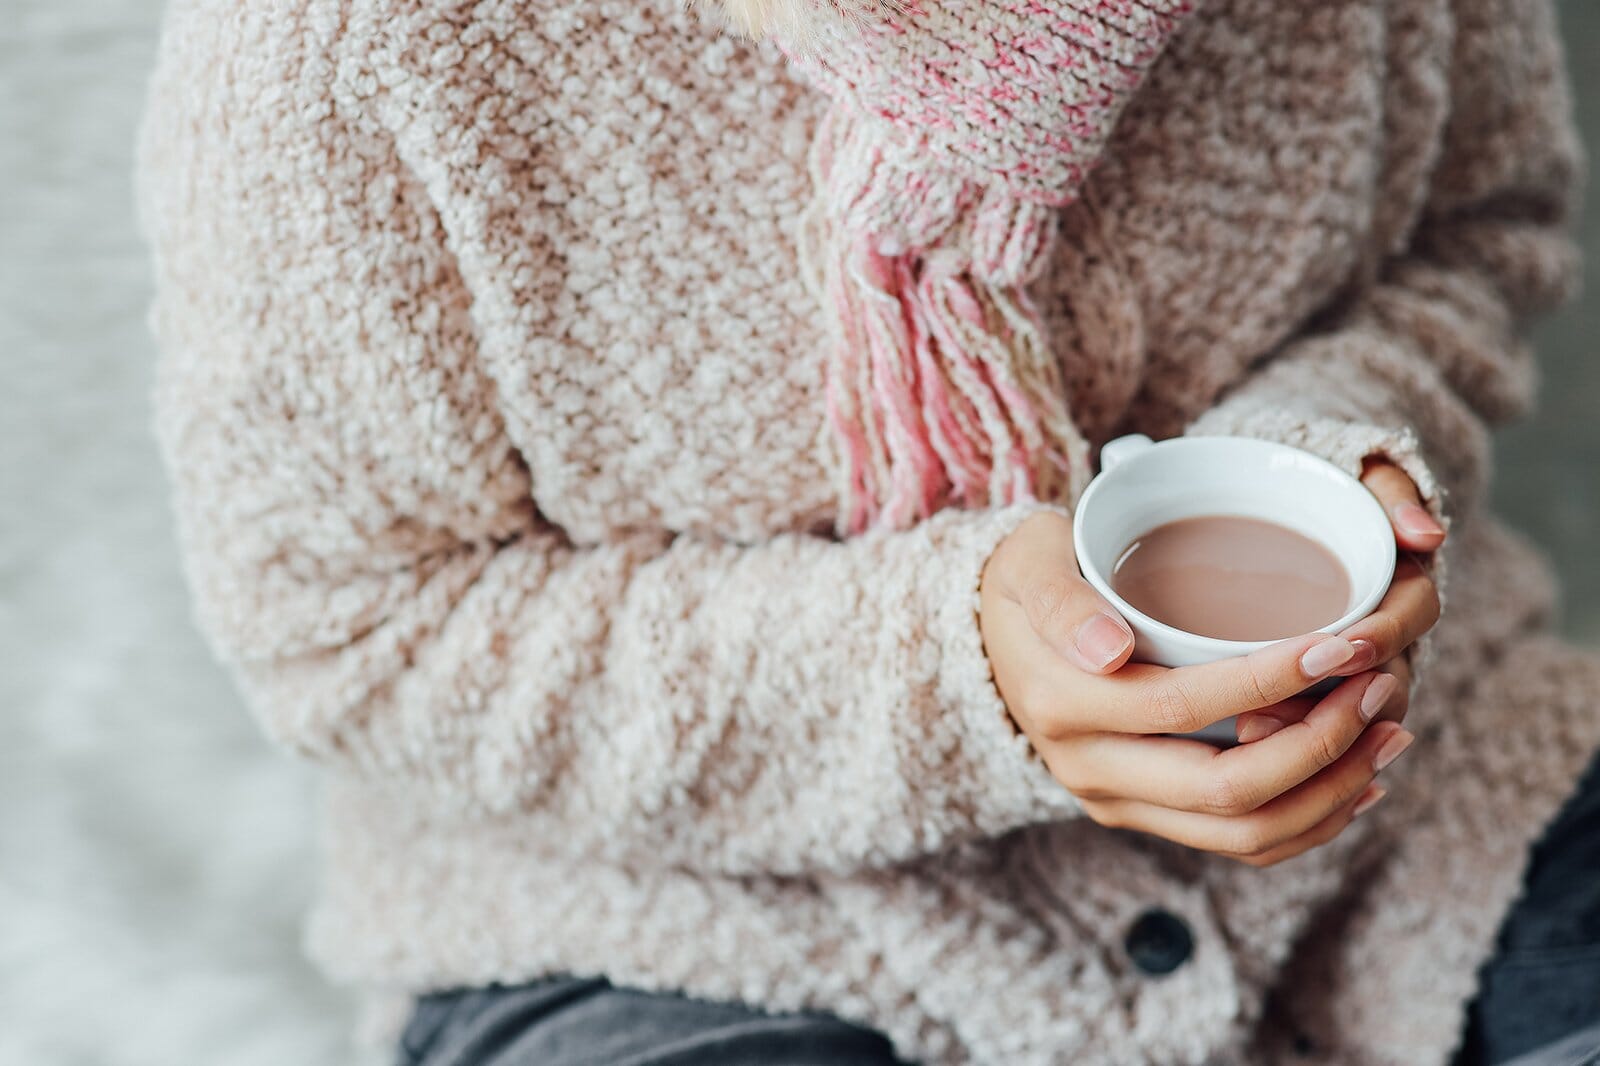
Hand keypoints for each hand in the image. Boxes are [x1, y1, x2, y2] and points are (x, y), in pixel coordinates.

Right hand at [980, 512, 1411, 865]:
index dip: (1272, 682)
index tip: (1342, 640)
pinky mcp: (1141, 813)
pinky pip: (1235, 842)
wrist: (988, 636)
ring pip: (1241, 832)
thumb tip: (1111, 650)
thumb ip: (1062, 598)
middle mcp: (1085, 768)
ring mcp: (1113, 800)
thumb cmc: (1025, 577)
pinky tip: (1359, 779)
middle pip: (1225, 790)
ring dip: (1330, 792)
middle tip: (1379, 688)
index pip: (1183, 707)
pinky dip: (1308, 821)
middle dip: (1321, 746)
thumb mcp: (1027, 559)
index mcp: (1061, 702)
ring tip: (1389, 733)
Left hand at [1234, 458, 1443, 741]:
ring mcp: (1350, 668)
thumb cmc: (1318, 480)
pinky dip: (1285, 739)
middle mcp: (1383, 633)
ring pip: (1349, 718)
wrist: (1273, 496)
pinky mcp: (1310, 691)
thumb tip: (1428, 535)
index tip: (1348, 645)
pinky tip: (1235, 739)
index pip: (1415, 613)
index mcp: (1401, 581)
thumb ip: (1389, 490)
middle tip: (1277, 707)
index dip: (1385, 635)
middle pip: (1384, 684)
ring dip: (1305, 731)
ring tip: (1246, 729)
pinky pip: (1314, 730)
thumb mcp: (1356, 470)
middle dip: (1339, 704)